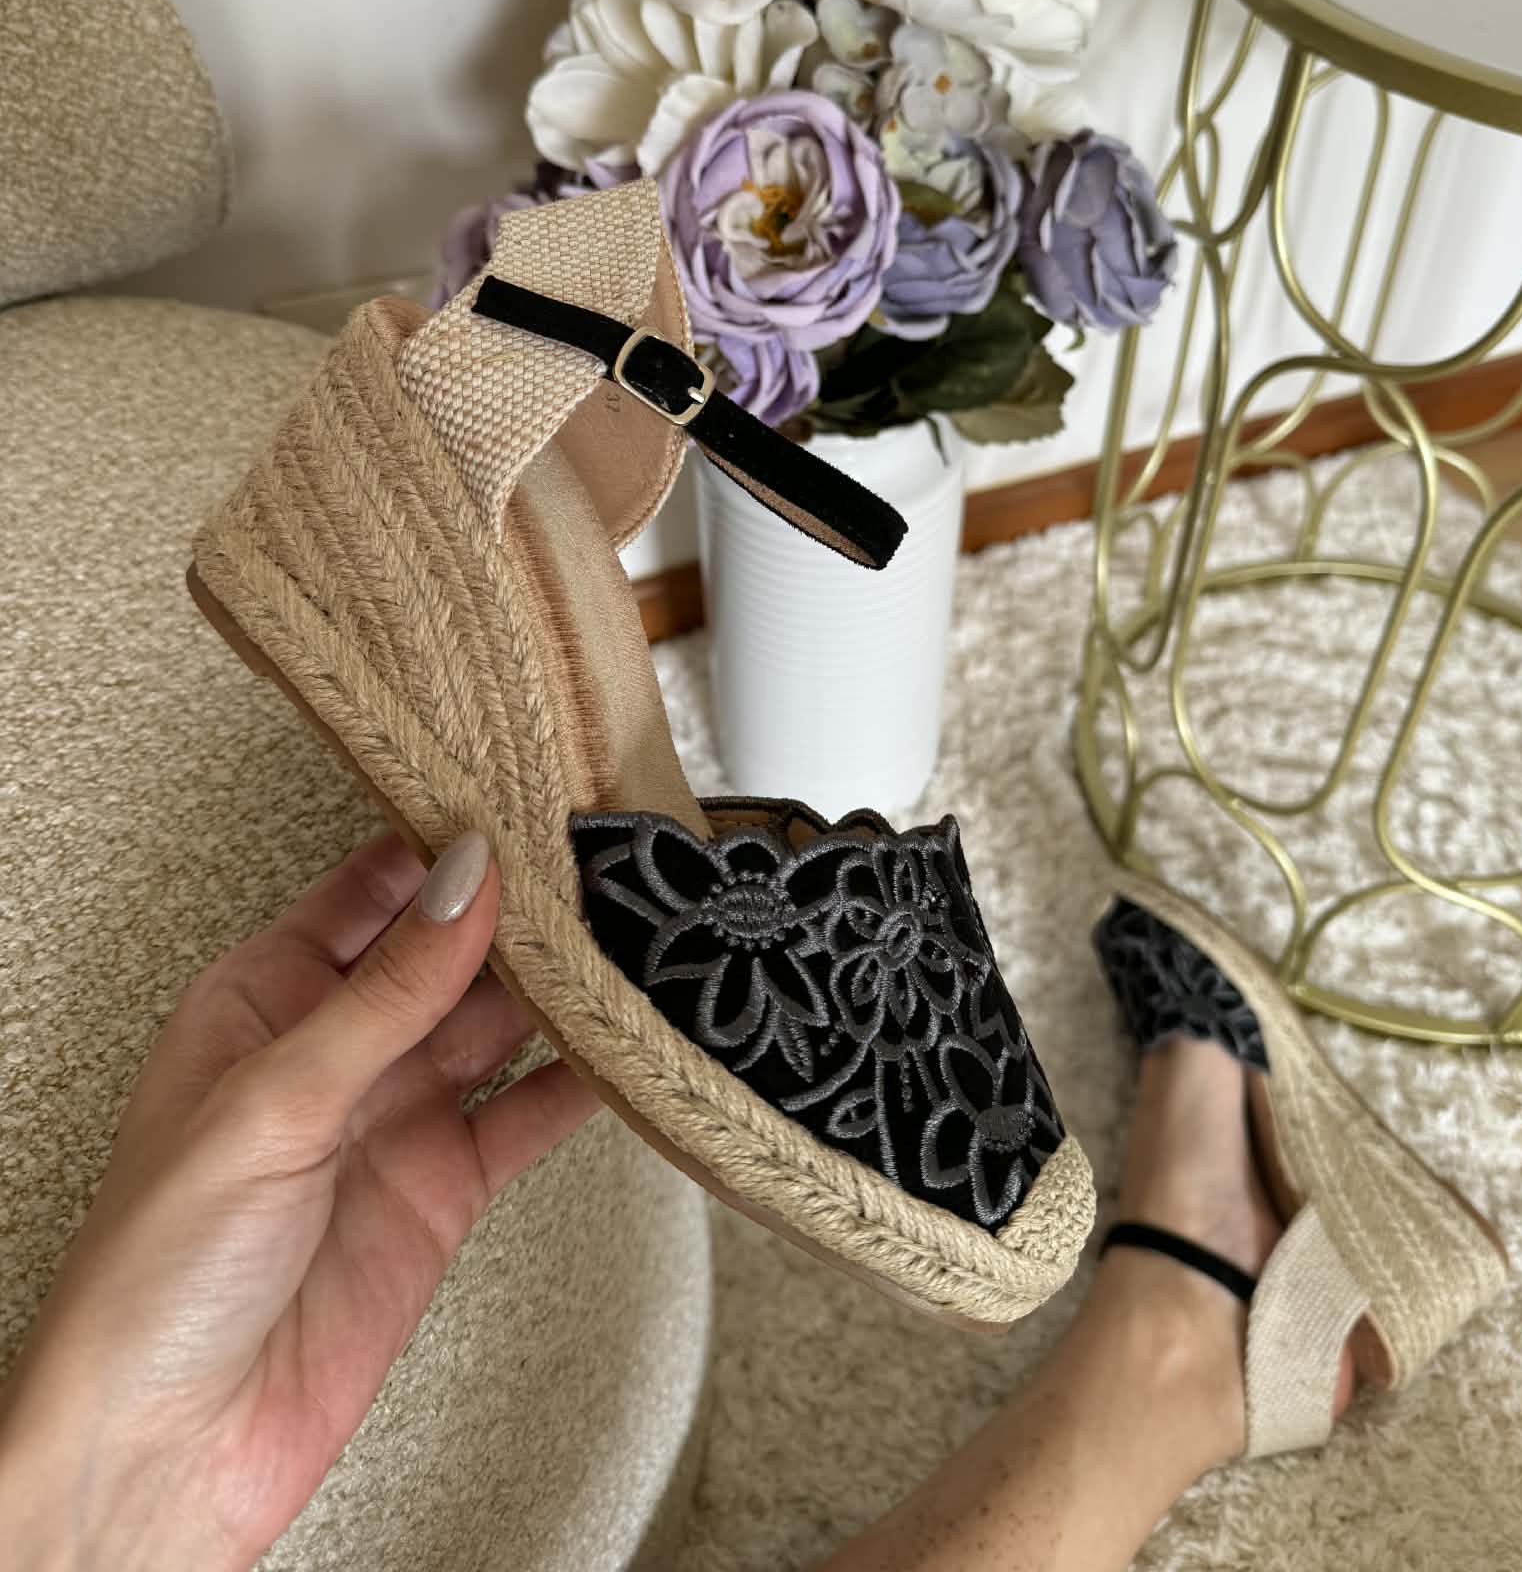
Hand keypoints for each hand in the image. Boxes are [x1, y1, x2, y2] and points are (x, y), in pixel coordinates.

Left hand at [0, 830, 597, 1571]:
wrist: (173, 1448)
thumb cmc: (157, 1273)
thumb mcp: (272, 1101)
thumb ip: (384, 991)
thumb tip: (464, 879)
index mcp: (264, 997)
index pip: (368, 887)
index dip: (441, 846)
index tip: (518, 804)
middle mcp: (334, 1048)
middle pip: (446, 951)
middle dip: (519, 911)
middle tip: (600, 866)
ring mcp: (393, 1116)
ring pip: (497, 1024)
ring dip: (561, 989)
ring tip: (633, 939)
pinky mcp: (442, 1188)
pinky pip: (527, 1115)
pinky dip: (582, 1085)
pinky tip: (628, 1049)